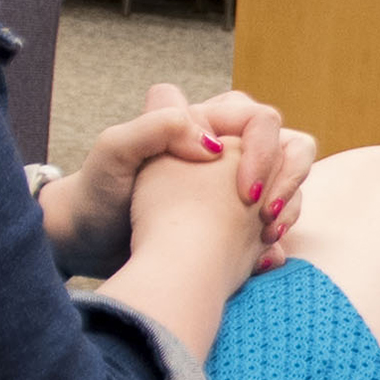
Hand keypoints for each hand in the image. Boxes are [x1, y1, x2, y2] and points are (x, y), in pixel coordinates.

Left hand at [50, 84, 310, 273]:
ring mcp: (234, 186)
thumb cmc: (98, 191)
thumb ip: (158, 126)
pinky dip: (277, 241)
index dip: (265, 151)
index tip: (246, 192)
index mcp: (204, 125)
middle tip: (267, 215)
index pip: (260, 121)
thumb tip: (215, 146)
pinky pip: (275, 223)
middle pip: (289, 147)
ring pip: (288, 185)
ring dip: (290, 210)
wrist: (89, 240)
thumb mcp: (115, 149)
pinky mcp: (235, 220)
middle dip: (290, 180)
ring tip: (267, 239)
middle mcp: (226, 151)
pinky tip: (262, 258)